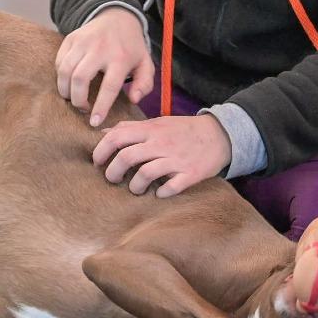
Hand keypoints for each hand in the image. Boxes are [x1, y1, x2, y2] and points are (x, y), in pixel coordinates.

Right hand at [55, 8, 154, 126]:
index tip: (94, 122)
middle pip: (80, 79)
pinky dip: (61, 76)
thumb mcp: (145, 64)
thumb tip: (133, 100)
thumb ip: (144, 84)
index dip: (100, 107)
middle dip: (77, 100)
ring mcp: (83, 42)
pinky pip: (59, 62)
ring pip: (65, 71)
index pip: (109, 87)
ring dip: (65, 90)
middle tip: (82, 109)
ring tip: (73, 98)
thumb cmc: (131, 47)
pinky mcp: (71, 39)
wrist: (118, 17)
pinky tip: (69, 82)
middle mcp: (100, 48)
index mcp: (121, 57)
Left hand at [92, 114, 231, 197]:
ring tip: (135, 188)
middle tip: (113, 179)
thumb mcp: (157, 123)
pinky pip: (170, 188)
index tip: (97, 162)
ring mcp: (176, 159)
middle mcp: (161, 143)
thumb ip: (131, 128)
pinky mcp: (191, 174)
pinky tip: (159, 193)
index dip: (101, 151)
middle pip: (126, 158)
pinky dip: (161, 193)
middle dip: (113, 172)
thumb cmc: (182, 130)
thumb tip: (102, 134)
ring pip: (145, 174)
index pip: (116, 137)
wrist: (220, 135)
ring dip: (135, 186)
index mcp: (151, 129)